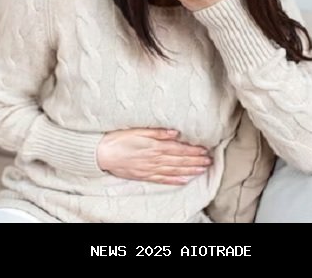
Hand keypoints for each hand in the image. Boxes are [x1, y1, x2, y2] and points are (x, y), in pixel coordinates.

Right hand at [96, 128, 211, 184]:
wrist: (102, 154)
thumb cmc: (119, 138)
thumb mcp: (138, 130)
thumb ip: (158, 132)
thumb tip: (175, 132)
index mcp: (154, 146)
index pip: (179, 149)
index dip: (193, 151)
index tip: (205, 150)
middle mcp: (155, 159)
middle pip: (179, 161)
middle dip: (195, 161)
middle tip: (209, 161)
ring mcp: (150, 169)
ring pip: (174, 171)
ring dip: (189, 171)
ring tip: (202, 170)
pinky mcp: (144, 175)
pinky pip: (162, 180)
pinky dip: (175, 181)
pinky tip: (184, 181)